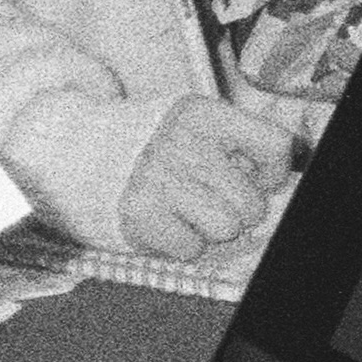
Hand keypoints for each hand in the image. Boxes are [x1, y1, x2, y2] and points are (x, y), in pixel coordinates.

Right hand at [119, 95, 292, 259]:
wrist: (85, 155)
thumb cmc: (156, 149)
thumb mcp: (194, 126)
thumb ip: (237, 144)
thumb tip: (276, 182)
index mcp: (201, 113)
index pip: (274, 145)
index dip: (273, 171)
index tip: (257, 178)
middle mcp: (180, 143)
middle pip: (251, 201)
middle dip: (237, 210)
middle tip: (208, 198)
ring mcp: (157, 178)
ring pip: (225, 228)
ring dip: (209, 229)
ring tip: (186, 211)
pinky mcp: (139, 212)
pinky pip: (190, 248)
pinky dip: (181, 244)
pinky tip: (165, 222)